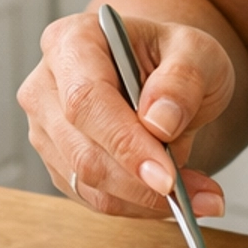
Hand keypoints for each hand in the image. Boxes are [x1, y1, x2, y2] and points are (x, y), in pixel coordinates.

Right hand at [19, 10, 234, 218]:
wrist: (163, 75)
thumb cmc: (173, 56)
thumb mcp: (197, 51)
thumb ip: (183, 79)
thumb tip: (159, 122)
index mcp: (72, 41)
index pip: (86, 99)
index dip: (124, 143)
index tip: (166, 176)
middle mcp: (47, 85)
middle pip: (81, 150)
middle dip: (140, 182)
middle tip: (194, 195)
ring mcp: (47, 128)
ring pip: (86, 182)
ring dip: (145, 200)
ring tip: (200, 197)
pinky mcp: (59, 163)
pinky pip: (95, 198)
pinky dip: (139, 205)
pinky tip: (176, 197)